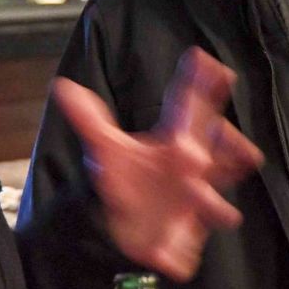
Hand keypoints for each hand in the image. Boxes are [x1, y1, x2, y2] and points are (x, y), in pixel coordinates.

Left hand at [52, 47, 263, 280]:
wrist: (122, 228)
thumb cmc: (124, 183)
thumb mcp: (105, 151)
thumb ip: (89, 119)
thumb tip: (63, 86)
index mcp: (172, 139)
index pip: (188, 104)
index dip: (198, 81)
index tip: (205, 60)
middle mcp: (192, 160)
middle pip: (217, 139)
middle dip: (225, 135)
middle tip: (219, 130)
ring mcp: (197, 190)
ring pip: (224, 176)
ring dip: (223, 179)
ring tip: (217, 186)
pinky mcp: (195, 221)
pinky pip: (210, 218)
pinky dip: (211, 219)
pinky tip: (208, 224)